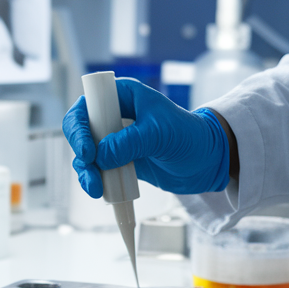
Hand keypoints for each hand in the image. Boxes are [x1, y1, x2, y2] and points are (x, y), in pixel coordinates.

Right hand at [62, 78, 229, 196]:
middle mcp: (114, 116)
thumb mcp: (159, 134)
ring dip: (85, 172)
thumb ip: (128, 143)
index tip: (90, 149)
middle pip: (80, 130)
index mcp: (123, 96)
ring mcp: (115, 140)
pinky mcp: (119, 162)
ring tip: (96, 188)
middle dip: (80, 150)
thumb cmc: (189, 135)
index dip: (80, 125)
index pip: (87, 105)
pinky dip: (95, 181)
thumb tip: (99, 157)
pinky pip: (98, 171)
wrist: (207, 161)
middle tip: (90, 166)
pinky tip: (102, 191)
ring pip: (86, 154)